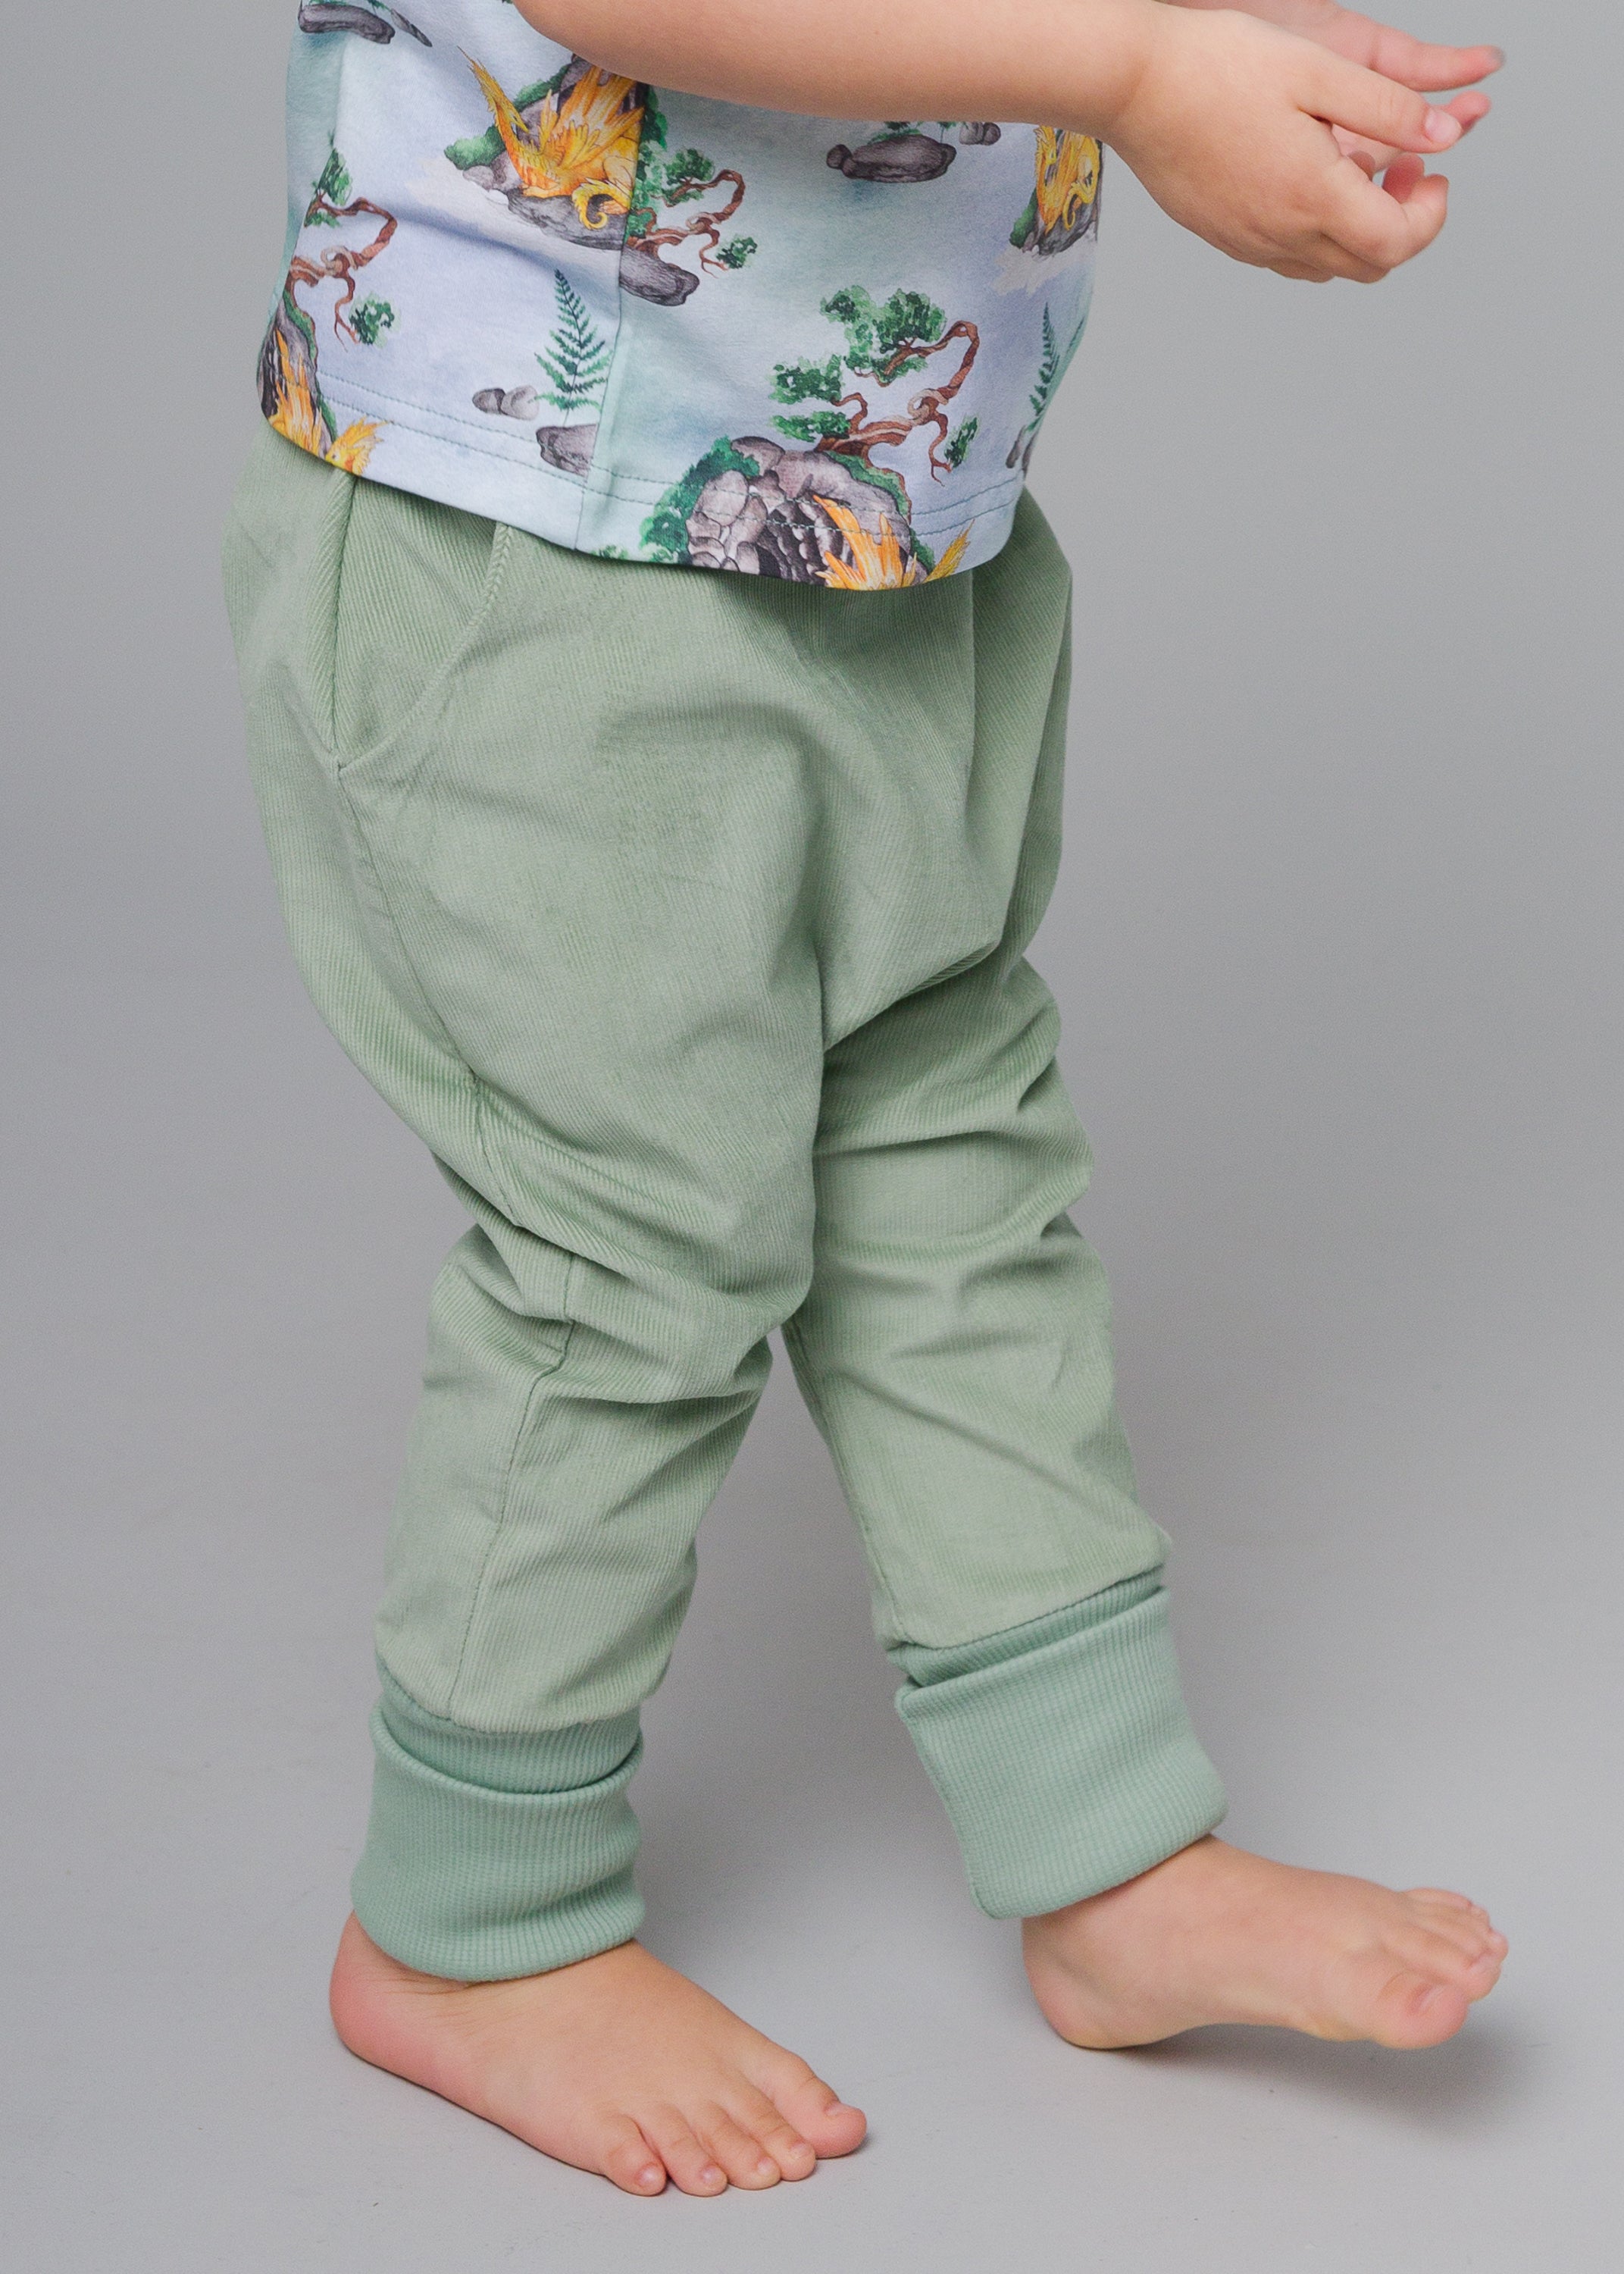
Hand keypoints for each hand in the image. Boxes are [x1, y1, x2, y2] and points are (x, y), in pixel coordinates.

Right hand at [1105, 6, 1484, 280]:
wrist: (1136, 86)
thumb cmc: (1220, 67)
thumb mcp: (1321, 69)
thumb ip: (1391, 107)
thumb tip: (1446, 135)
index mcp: (1314, 197)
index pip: (1398, 241)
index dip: (1430, 214)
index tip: (1434, 171)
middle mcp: (1282, 235)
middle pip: (1369, 267)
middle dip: (1403, 225)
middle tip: (1406, 169)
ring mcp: (1250, 243)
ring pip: (1329, 268)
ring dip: (1361, 232)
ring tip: (1360, 172)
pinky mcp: (1225, 237)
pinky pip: (1288, 258)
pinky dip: (1319, 233)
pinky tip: (1312, 182)